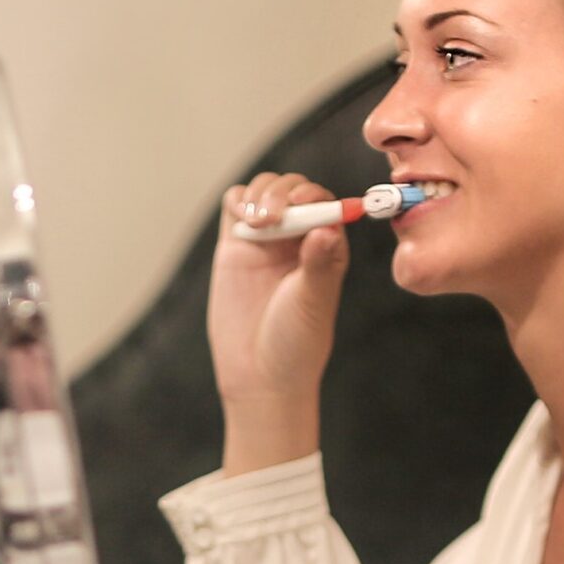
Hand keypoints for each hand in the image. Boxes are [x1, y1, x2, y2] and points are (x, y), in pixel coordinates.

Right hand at [208, 171, 348, 470]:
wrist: (258, 374)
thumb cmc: (296, 342)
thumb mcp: (312, 302)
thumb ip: (319, 264)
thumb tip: (328, 228)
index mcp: (327, 247)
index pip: (325, 202)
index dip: (314, 195)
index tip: (303, 205)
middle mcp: (298, 238)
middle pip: (293, 189)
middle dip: (284, 192)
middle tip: (274, 216)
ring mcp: (266, 240)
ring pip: (264, 190)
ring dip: (260, 193)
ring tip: (258, 221)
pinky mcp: (235, 245)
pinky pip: (235, 206)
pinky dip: (238, 201)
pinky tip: (243, 218)